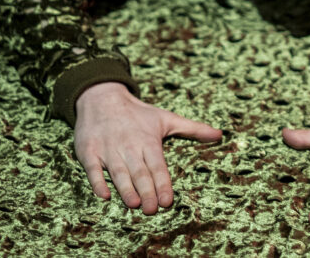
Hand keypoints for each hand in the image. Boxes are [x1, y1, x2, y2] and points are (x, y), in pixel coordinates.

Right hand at [74, 82, 222, 213]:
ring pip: (118, 171)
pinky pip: (92, 168)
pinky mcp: (89, 151)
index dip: (162, 184)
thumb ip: (193, 129)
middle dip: (146, 191)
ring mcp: (108, 148)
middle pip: (139, 171)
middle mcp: (129, 145)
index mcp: (148, 140)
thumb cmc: (138, 114)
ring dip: (125, 188)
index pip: (157, 165)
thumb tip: (220, 134)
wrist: (102, 98)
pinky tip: (104, 195)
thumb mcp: (166, 118)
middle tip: (151, 210)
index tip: (167, 202)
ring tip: (133, 205)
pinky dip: (97, 181)